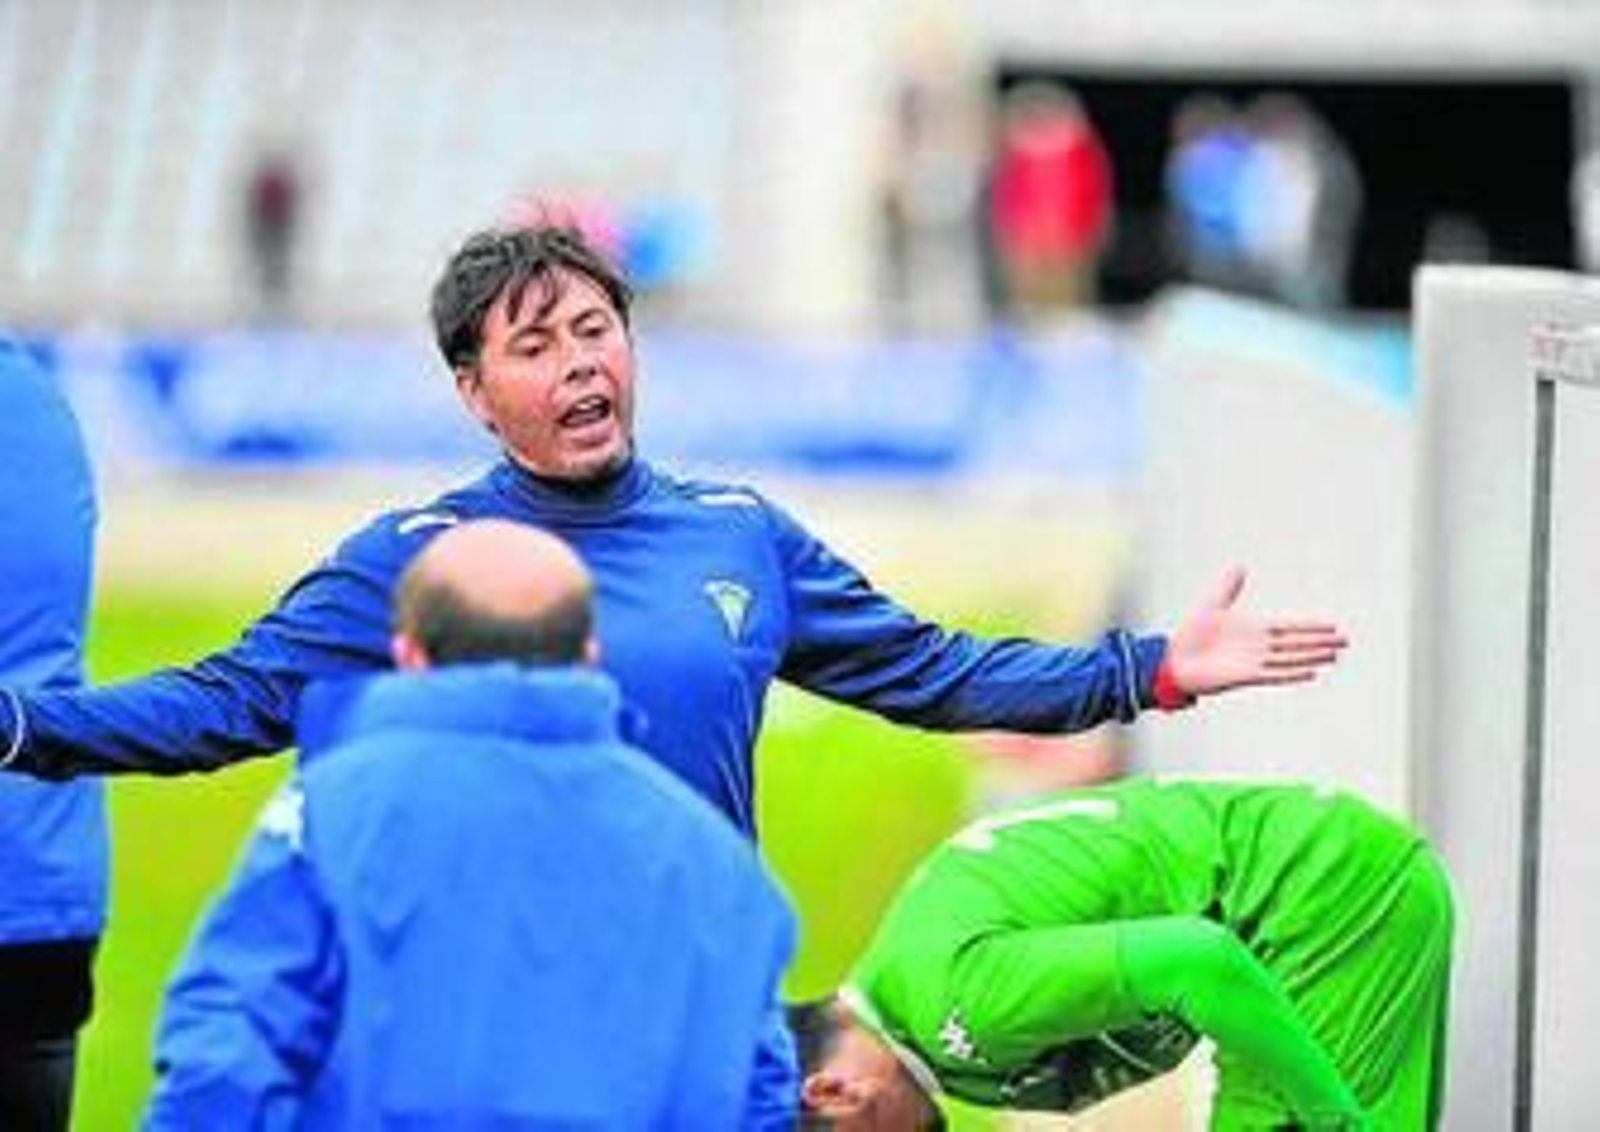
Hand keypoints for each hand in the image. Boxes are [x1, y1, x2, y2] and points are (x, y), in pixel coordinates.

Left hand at [1165, 566, 1346, 697]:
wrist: (1173, 661)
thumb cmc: (1191, 635)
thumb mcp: (1211, 605)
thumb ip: (1227, 587)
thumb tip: (1239, 565)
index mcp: (1253, 628)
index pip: (1289, 626)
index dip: (1310, 626)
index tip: (1333, 625)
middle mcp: (1257, 645)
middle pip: (1296, 643)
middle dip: (1320, 642)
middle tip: (1346, 641)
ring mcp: (1253, 661)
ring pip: (1290, 658)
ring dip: (1312, 657)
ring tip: (1334, 655)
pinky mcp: (1244, 676)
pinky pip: (1273, 675)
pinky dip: (1291, 673)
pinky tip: (1311, 672)